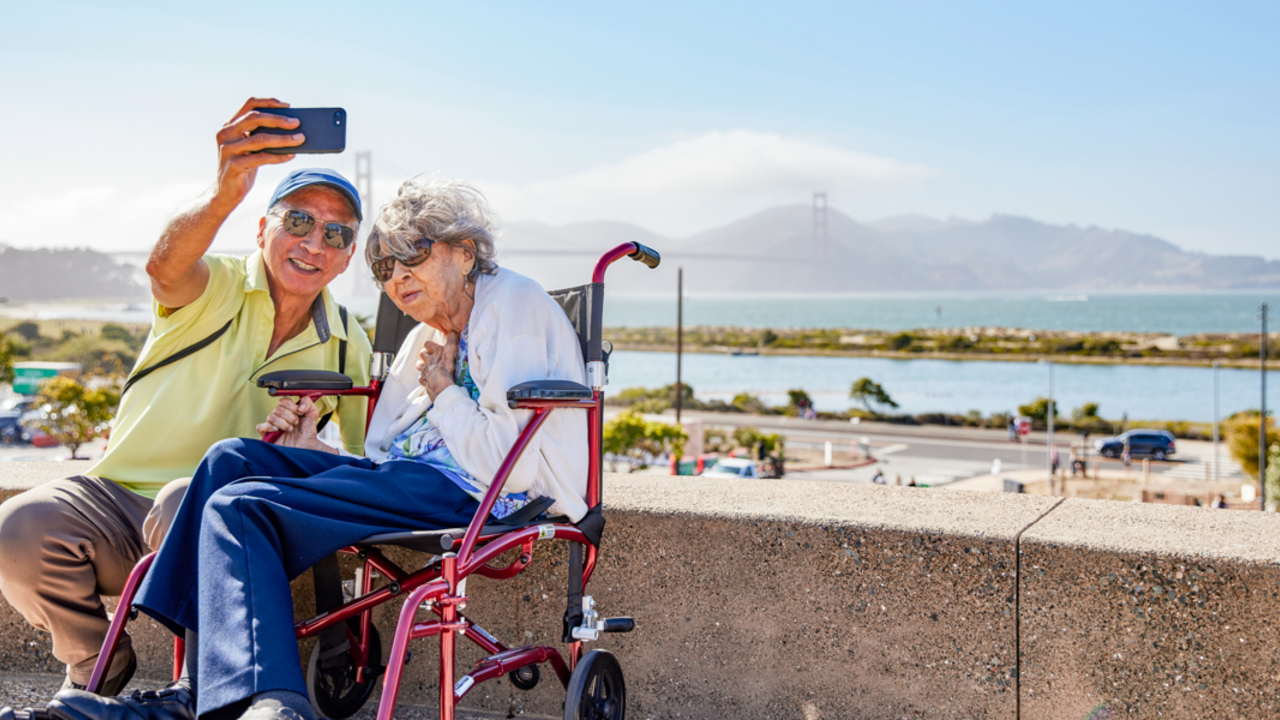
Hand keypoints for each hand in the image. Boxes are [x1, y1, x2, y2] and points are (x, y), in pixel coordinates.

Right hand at [211, 97, 304, 212]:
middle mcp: (226, 134)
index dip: (268, 102)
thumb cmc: (243, 166)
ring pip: (260, 139)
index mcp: (229, 125)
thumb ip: (261, 135)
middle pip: (254, 118)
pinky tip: (291, 155)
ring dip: (283, 139)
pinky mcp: (234, 165)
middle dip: (278, 119)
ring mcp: (228, 150)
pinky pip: (261, 158)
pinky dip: (279, 157)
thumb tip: (291, 128)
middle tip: (297, 123)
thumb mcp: (250, 148)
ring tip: (300, 139)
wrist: (225, 192)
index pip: (249, 105)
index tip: (287, 105)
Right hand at [256, 396, 327, 450]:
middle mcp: (279, 417)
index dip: (292, 406)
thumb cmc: (307, 432)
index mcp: (288, 411)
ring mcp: (272, 425)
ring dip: (283, 423)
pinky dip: (269, 427)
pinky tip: (278, 431)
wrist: (305, 447)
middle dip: (290, 416)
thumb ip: (309, 404)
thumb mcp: (313, 415)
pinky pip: (261, 426)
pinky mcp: (267, 434)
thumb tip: (300, 405)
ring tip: (290, 429)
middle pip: (278, 409)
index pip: (283, 401)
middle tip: (296, 423)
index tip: (300, 412)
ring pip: (270, 417)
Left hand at [417, 332, 458, 400]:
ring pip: (420, 366)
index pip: (428, 344)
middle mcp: (428, 362)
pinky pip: (421, 379)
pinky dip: (424, 378)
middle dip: (426, 354)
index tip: (436, 346)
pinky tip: (429, 379)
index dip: (431, 344)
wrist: (442, 390)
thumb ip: (451, 343)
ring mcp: (425, 373)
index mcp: (434, 354)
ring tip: (429, 367)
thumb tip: (453, 332)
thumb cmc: (445, 372)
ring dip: (423, 365)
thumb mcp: (450, 356)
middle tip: (433, 356)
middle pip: (422, 354)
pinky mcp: (425, 383)